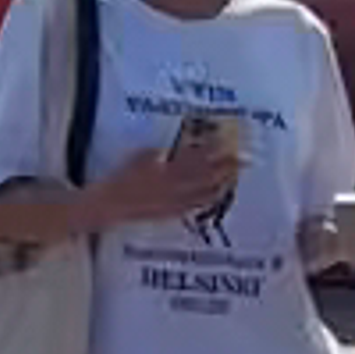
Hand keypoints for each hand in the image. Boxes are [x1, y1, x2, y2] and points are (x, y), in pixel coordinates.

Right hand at [104, 127, 236, 227]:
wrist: (112, 205)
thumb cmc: (122, 179)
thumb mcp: (139, 157)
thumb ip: (158, 152)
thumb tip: (171, 149)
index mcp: (168, 168)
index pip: (196, 156)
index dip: (213, 149)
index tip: (227, 141)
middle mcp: (176, 185)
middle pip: (207, 174)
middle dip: (226, 166)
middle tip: (242, 158)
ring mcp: (177, 201)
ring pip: (206, 190)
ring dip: (222, 182)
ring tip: (234, 174)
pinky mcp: (174, 212)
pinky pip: (197, 205)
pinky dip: (210, 198)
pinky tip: (218, 195)